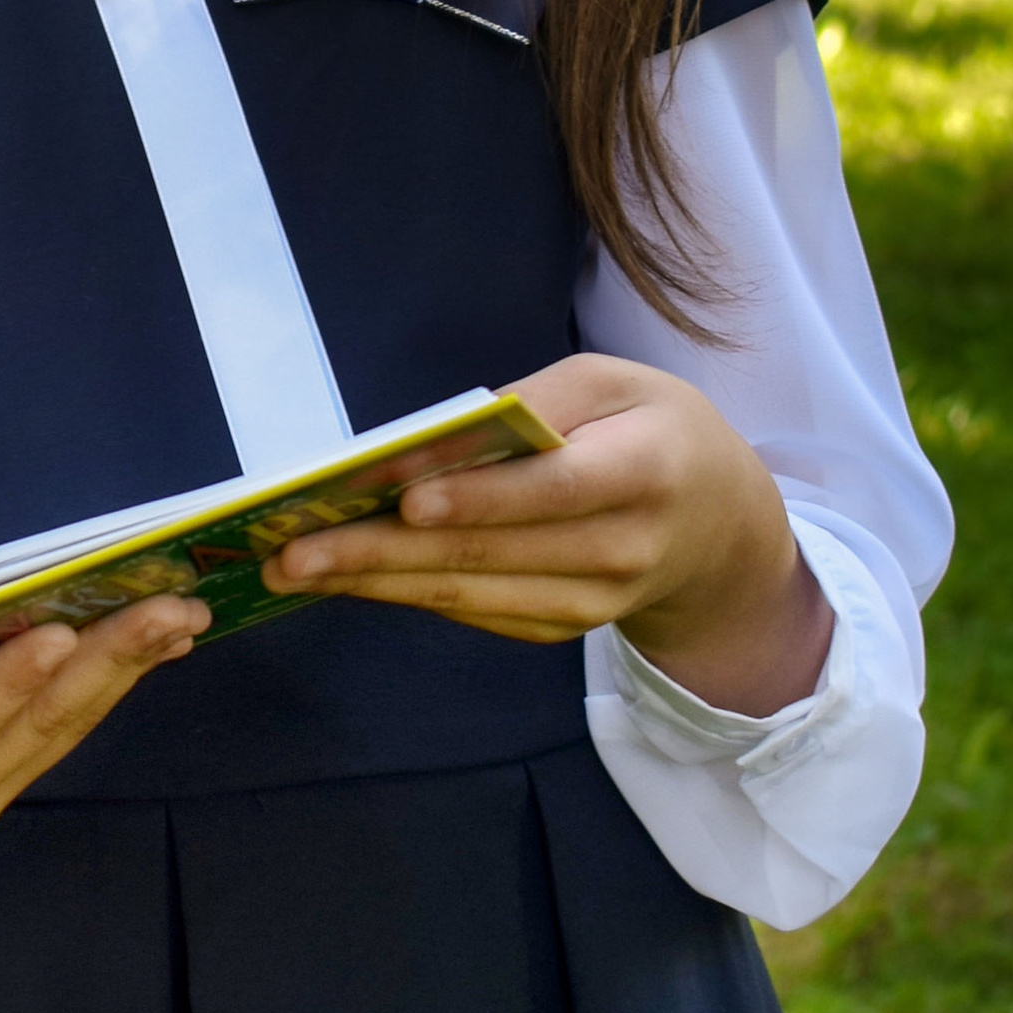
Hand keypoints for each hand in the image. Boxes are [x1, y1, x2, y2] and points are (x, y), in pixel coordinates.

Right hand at [0, 595, 207, 845]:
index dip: (1, 687)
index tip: (56, 634)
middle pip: (30, 732)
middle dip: (104, 667)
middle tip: (167, 611)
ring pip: (59, 734)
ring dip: (123, 674)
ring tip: (180, 617)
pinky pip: (58, 736)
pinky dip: (108, 687)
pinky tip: (154, 645)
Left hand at [261, 352, 831, 717]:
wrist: (718, 528)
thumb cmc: (652, 431)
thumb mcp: (614, 382)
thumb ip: (534, 403)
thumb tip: (438, 439)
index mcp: (646, 470)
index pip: (555, 491)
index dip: (480, 499)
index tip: (405, 502)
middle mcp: (624, 549)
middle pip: (492, 555)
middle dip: (382, 553)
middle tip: (294, 550)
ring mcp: (593, 603)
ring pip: (472, 595)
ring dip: (376, 583)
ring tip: (293, 567)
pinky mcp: (561, 629)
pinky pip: (475, 613)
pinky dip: (406, 594)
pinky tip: (345, 577)